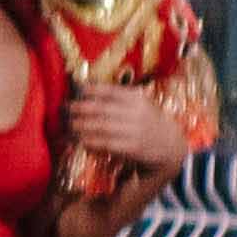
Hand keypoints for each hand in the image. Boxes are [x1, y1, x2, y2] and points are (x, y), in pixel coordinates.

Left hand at [62, 84, 192, 173]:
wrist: (172, 146)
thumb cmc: (150, 122)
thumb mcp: (140, 103)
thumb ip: (118, 97)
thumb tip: (85, 89)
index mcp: (137, 98)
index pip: (109, 91)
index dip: (89, 90)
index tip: (75, 91)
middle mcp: (136, 113)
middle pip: (101, 109)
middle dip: (79, 109)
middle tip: (64, 109)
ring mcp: (135, 131)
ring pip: (101, 127)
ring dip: (81, 126)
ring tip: (68, 125)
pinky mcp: (133, 148)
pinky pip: (106, 144)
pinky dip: (91, 142)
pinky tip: (80, 140)